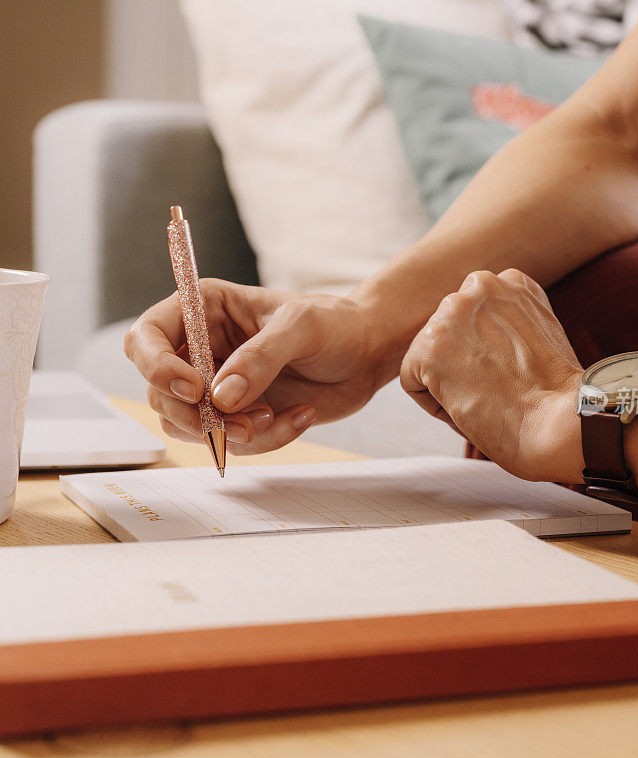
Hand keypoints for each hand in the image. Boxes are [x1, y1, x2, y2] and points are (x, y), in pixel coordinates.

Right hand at [124, 279, 395, 454]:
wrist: (367, 353)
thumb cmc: (334, 324)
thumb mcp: (301, 327)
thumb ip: (260, 358)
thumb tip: (220, 398)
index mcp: (203, 309)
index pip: (145, 338)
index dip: (156, 367)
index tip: (196, 389)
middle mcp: (201, 349)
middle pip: (159, 392)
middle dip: (197, 415)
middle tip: (243, 422)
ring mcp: (218, 386)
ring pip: (188, 425)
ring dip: (229, 433)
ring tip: (275, 417)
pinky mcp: (240, 415)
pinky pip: (230, 442)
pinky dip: (265, 440)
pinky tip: (301, 416)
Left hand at [400, 269, 584, 482]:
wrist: (559, 423)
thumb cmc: (556, 397)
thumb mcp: (541, 335)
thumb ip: (508, 322)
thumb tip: (476, 337)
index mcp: (510, 282)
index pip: (475, 320)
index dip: (491, 357)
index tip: (515, 376)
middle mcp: (479, 285)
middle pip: (449, 337)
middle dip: (466, 368)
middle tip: (499, 392)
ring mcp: (450, 314)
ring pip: (431, 359)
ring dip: (452, 386)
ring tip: (488, 400)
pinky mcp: (427, 348)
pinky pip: (414, 383)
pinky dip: (436, 406)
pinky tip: (470, 409)